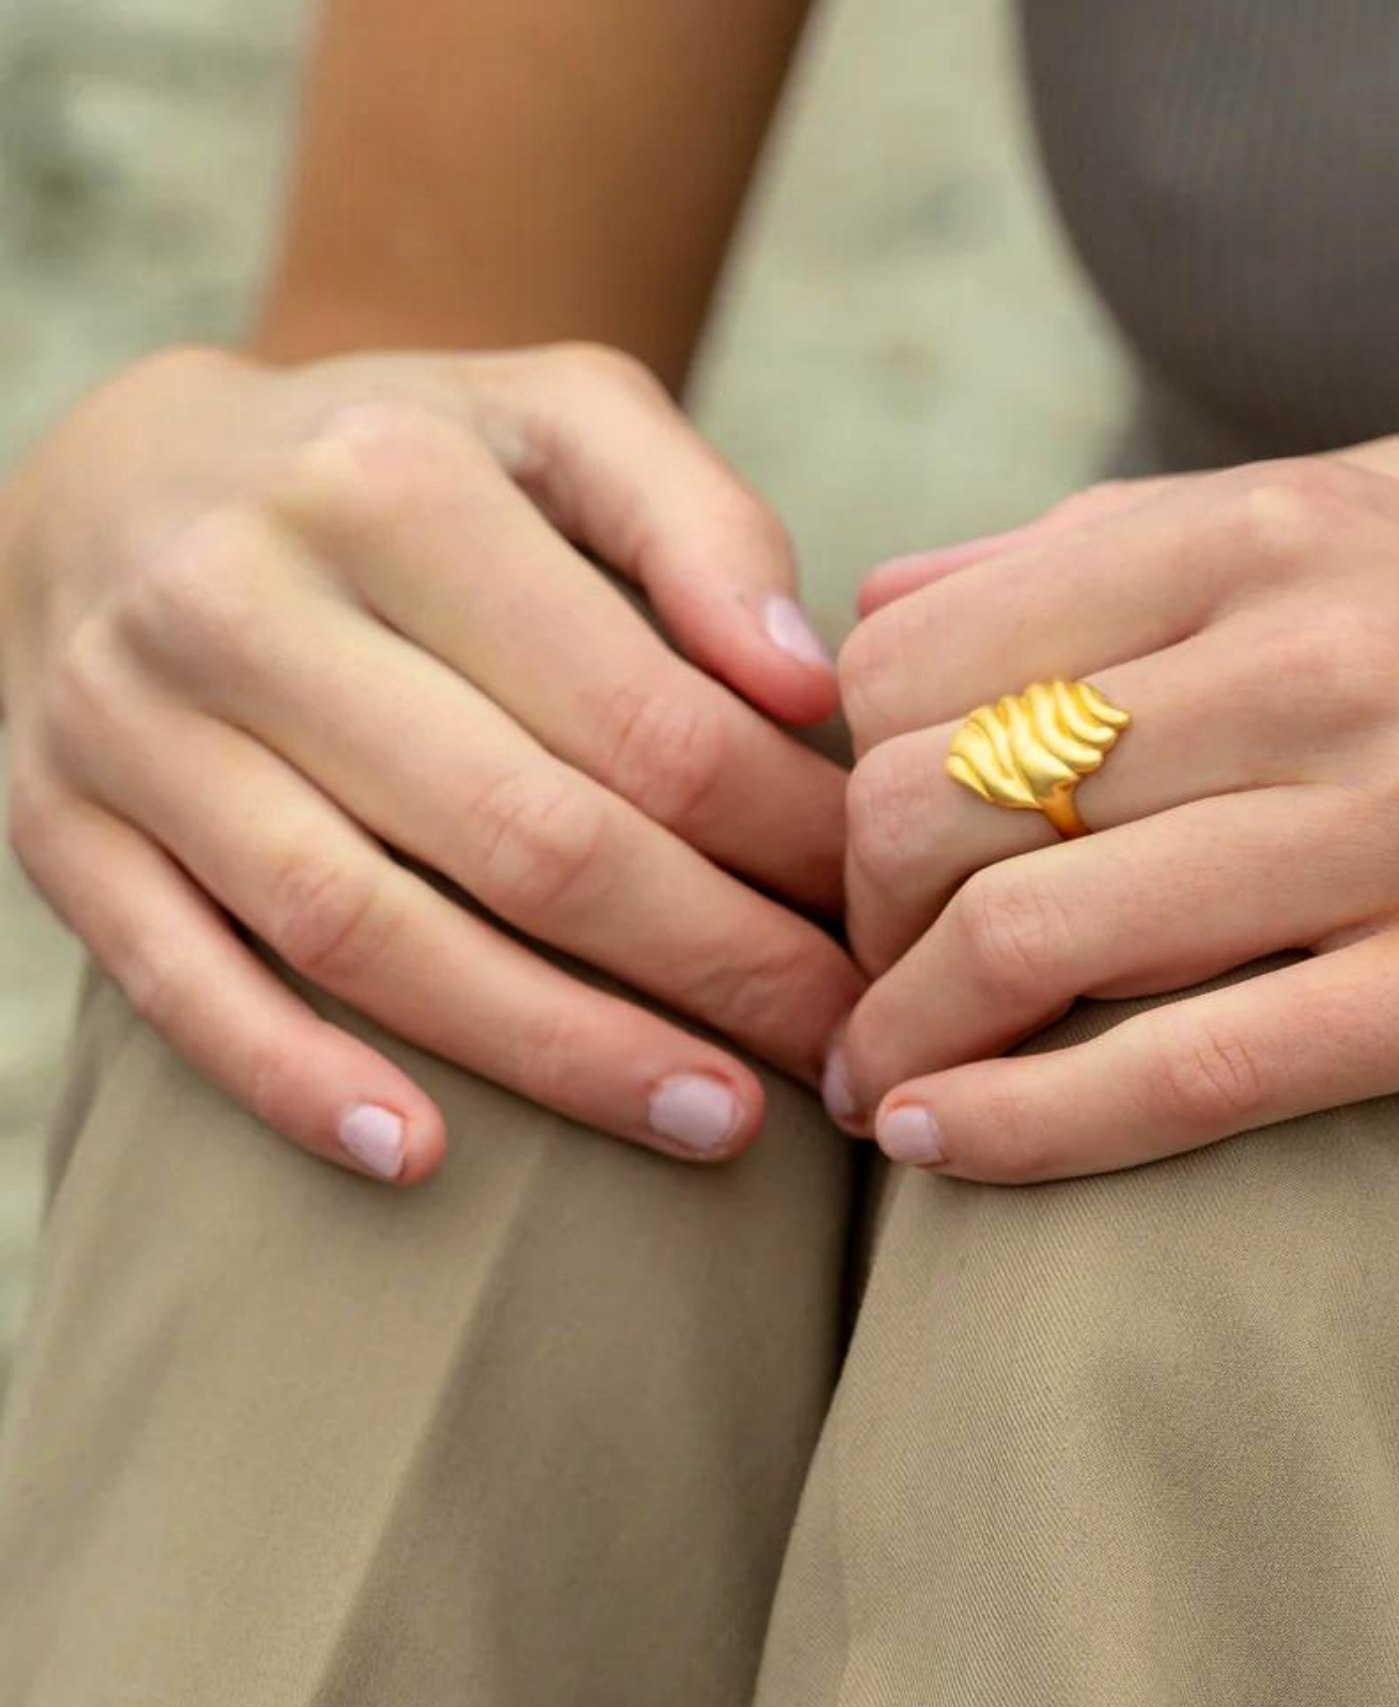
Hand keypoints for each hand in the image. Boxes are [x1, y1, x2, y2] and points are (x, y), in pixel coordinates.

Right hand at [1, 344, 861, 1181]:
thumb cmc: (399, 459)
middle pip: (526, 836)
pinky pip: (177, 980)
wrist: (130, 471)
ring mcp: (132, 724)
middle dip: (716, 962)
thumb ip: (698, 524)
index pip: (641, 713)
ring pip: (366, 931)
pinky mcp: (59, 825)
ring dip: (557, 1052)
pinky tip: (424, 1157)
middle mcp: (243, 597)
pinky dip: (295, 1080)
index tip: (877, 910)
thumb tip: (806, 692)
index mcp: (394, 484)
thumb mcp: (559, 416)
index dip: (783, 836)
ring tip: (718, 1120)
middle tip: (842, 1041)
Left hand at [828, 436, 1398, 1180]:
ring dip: (905, 1034)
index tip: (863, 858)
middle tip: (866, 985)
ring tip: (874, 1090)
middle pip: (942, 794)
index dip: (844, 776)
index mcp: (1271, 527)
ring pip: (1036, 931)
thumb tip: (894, 588)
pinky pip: (1196, 1070)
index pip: (920, 651)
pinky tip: (943, 1149)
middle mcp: (1322, 651)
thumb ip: (1125, 540)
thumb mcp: (1381, 511)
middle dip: (859, 917)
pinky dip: (1029, 1126)